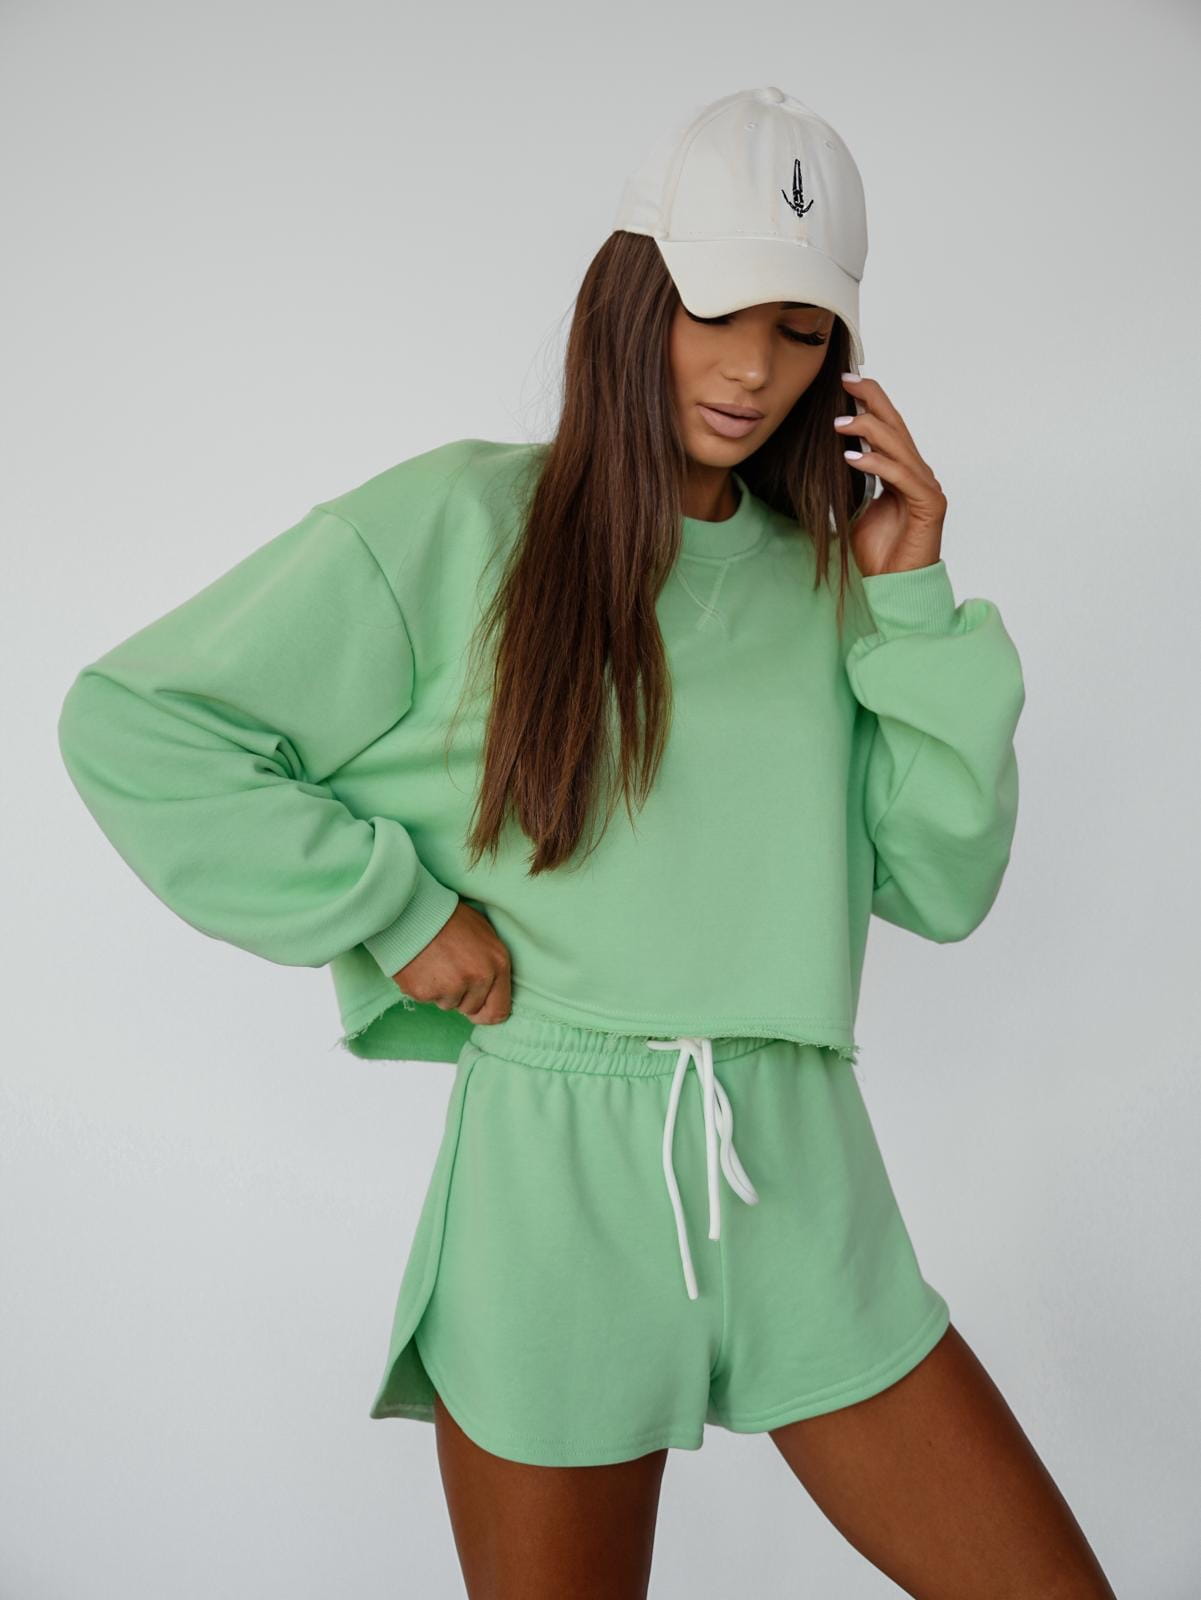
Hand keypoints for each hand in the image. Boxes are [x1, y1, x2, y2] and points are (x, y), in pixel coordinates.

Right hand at [388, 900, 511, 1023]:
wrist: (412, 908)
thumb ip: (491, 965)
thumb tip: (489, 993)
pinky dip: (423, 986)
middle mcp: (477, 979)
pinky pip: (426, 999)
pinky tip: (421, 964)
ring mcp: (450, 988)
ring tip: (434, 962)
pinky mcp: (424, 992)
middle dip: (461, 996)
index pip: (499, 1011)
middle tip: (449, 969)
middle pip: (470, 1008)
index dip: (487, 1011)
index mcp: (497, 964)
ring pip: (447, 1004)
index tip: (478, 1007)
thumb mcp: (484, 934)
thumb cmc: (449, 917)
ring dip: (441, 991)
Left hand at [835, 374, 946, 577]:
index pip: (887, 429)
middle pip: (897, 427)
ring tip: (839, 422)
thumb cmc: (878, 553)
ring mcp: (926, 488)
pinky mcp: (929, 505)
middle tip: (846, 381)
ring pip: (899, 448)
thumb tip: (832, 462)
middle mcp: (917, 475)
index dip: (870, 403)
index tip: (845, 384)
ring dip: (869, 431)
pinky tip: (853, 458)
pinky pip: (902, 477)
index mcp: (902, 473)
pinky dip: (878, 465)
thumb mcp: (856, 509)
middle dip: (872, 400)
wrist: (894, 587)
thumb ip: (853, 484)